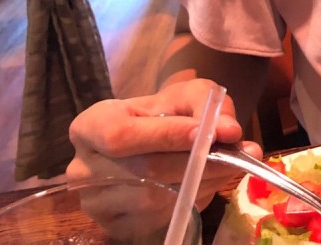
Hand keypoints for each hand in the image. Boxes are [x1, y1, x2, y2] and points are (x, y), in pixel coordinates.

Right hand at [67, 79, 261, 207]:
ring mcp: (96, 203)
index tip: (206, 134)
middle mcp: (83, 168)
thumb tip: (229, 132)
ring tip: (229, 167)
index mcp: (91, 125)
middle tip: (237, 155)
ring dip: (200, 184)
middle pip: (143, 171)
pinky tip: (207, 184)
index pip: (121, 134)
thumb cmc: (168, 111)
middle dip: (196, 163)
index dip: (164, 136)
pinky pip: (159, 219)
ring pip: (155, 199)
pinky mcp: (115, 227)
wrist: (158, 136)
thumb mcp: (188, 94)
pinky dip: (192, 201)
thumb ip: (208, 106)